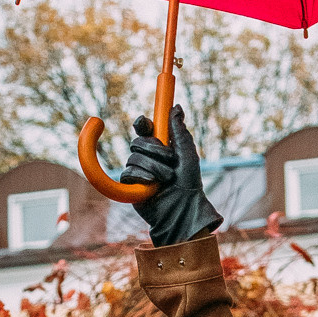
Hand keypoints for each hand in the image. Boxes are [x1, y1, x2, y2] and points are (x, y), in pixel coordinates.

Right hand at [118, 103, 220, 249]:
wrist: (183, 209)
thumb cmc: (189, 183)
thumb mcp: (187, 154)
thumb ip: (180, 131)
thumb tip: (176, 107)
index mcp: (161, 147)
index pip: (144, 129)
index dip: (142, 123)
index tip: (145, 123)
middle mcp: (148, 157)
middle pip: (138, 140)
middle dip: (154, 148)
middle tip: (170, 159)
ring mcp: (138, 171)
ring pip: (134, 157)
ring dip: (153, 167)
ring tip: (166, 179)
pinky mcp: (130, 185)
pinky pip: (128, 172)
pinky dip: (142, 176)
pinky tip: (153, 185)